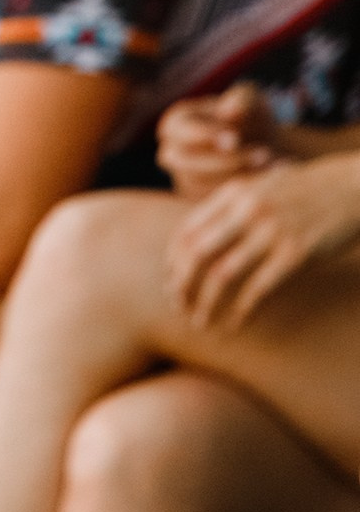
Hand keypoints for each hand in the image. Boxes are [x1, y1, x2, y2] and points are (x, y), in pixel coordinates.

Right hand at [156, 82, 279, 201]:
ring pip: (199, 182)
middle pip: (182, 159)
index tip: (235, 137)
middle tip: (261, 153)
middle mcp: (171, 151)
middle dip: (223, 159)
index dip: (204, 134)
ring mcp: (183, 177)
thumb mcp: (252, 100)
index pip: (177, 129)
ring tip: (268, 163)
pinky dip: (239, 189)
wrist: (266, 147)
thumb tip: (228, 113)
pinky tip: (266, 178)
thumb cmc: (254, 118)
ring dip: (236, 174)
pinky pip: (212, 199)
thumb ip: (241, 100)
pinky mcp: (198, 198)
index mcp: (175, 122)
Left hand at [168, 153, 359, 328]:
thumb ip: (233, 207)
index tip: (171, 281)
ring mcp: (271, 231)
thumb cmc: (307, 191)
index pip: (187, 231)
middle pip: (196, 254)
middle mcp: (247, 211)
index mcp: (234, 194)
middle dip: (181, 285)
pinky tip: (235, 325)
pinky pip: (258, 288)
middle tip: (178, 306)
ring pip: (221, 275)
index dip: (173, 261)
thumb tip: (200, 236)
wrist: (353, 187)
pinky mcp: (296, 254)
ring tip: (200, 323)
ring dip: (205, 304)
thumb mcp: (262, 186)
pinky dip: (241, 311)